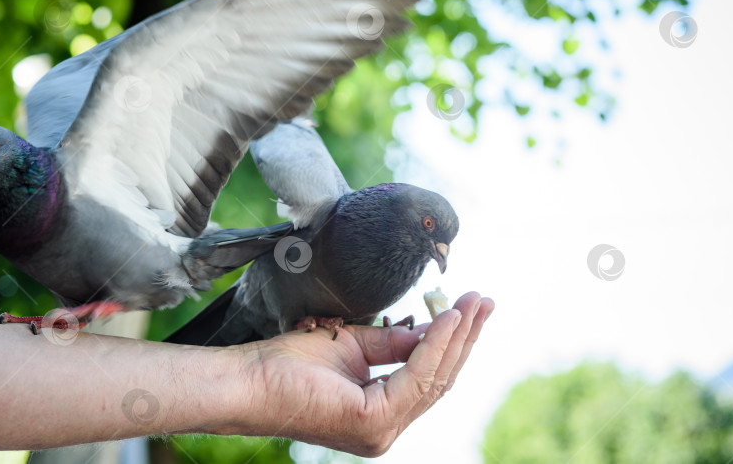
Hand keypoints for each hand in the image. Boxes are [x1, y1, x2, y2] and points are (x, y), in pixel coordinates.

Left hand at [234, 292, 493, 455]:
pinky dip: (434, 344)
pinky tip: (448, 319)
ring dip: (457, 337)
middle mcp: (385, 429)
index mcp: (378, 413)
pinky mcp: (371, 423)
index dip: (451, 342)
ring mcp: (380, 431)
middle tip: (484, 302)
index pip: (427, 378)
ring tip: (474, 303)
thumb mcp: (351, 344)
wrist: (248, 379)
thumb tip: (431, 331)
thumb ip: (392, 344)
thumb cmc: (288, 363)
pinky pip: (415, 376)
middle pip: (439, 380)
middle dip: (465, 338)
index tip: (468, 307)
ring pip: (434, 379)